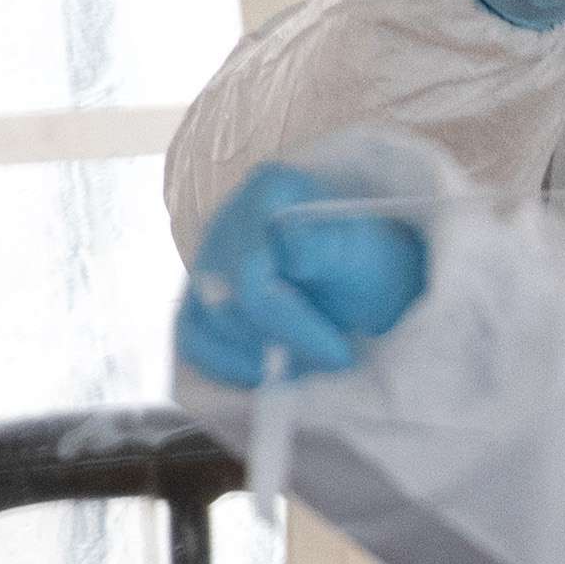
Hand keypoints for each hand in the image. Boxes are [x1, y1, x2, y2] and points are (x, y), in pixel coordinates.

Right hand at [178, 165, 430, 385]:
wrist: (367, 278)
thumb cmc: (373, 264)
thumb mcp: (369, 255)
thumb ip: (331, 248)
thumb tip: (292, 250)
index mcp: (270, 188)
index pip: (255, 273)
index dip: (295, 324)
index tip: (341, 355)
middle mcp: (227, 218)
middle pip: (225, 301)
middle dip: (278, 344)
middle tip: (327, 365)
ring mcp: (207, 256)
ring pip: (202, 322)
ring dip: (253, 358)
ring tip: (307, 366)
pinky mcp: (198, 294)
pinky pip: (191, 338)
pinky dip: (225, 366)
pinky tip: (267, 374)